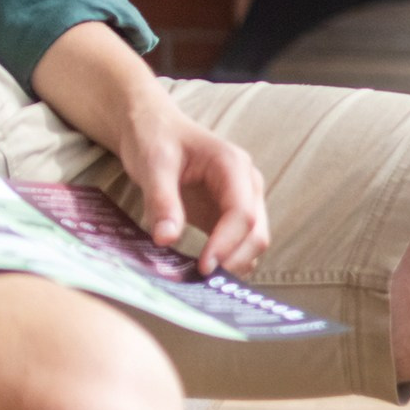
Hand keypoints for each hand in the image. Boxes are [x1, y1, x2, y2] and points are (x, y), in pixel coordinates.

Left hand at [113, 92, 268, 276]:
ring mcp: (242, 200)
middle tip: (201, 282)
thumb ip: (162, 200)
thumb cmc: (154, 138)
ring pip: (253, 242)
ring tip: (200, 281)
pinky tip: (200, 272)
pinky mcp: (229, 216)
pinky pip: (238, 245)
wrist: (153, 127)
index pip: (242, 213)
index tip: (203, 268)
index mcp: (232, 165)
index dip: (226, 244)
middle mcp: (246, 184)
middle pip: (257, 232)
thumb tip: (166, 240)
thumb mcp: (152, 164)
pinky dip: (226, 261)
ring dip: (233, 264)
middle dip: (234, 260)